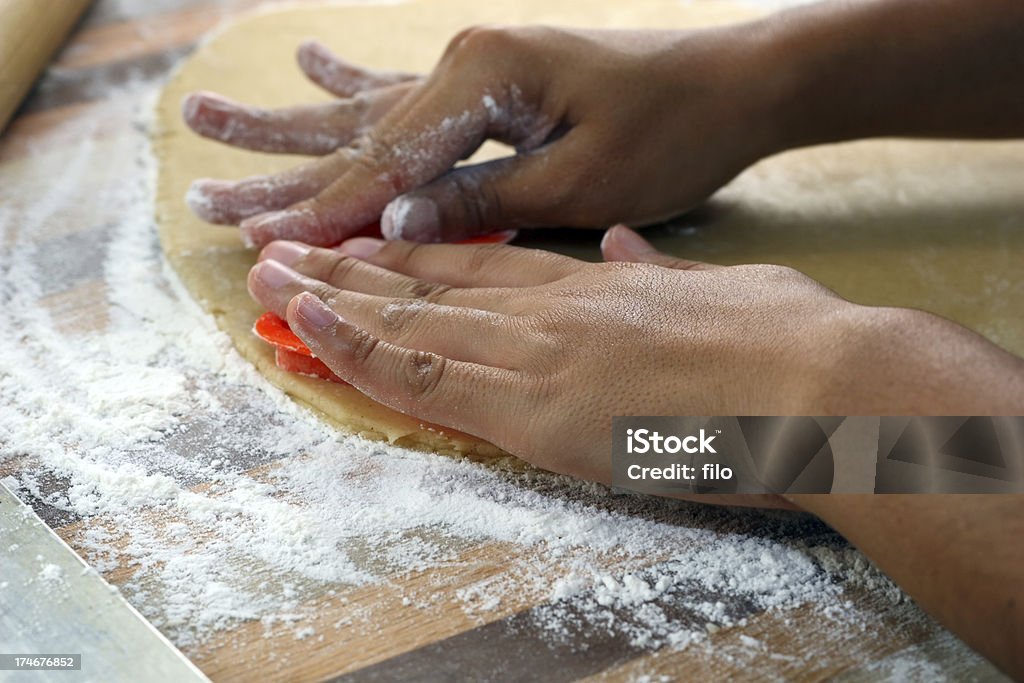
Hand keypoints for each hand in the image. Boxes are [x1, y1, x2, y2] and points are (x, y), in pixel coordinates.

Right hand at [184, 26, 780, 247]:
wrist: (728, 84)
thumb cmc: (668, 134)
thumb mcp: (577, 181)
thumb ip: (480, 202)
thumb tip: (390, 231)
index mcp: (480, 79)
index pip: (383, 165)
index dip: (323, 216)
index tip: (262, 252)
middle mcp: (461, 64)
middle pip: (354, 135)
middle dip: (281, 174)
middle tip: (200, 193)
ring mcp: (471, 69)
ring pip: (363, 113)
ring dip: (289, 128)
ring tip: (211, 119)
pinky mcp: (488, 83)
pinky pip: (403, 94)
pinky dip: (352, 90)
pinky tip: (313, 65)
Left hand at [245, 226, 870, 482]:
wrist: (827, 383)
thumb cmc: (794, 342)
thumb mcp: (723, 286)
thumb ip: (659, 269)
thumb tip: (628, 247)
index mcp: (597, 286)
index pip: (480, 269)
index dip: (412, 260)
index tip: (365, 251)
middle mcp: (554, 312)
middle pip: (430, 286)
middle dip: (350, 271)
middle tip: (286, 253)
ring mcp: (541, 357)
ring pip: (412, 324)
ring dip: (334, 305)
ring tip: (271, 285)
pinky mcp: (540, 413)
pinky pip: (428, 382)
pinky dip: (361, 358)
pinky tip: (313, 339)